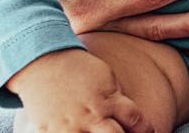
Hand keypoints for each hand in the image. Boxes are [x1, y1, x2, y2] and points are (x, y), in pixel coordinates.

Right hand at [6, 49, 149, 132]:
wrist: (43, 62)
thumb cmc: (79, 69)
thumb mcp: (107, 78)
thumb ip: (118, 99)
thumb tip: (130, 119)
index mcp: (109, 101)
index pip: (135, 121)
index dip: (145, 130)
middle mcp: (91, 116)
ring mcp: (69, 127)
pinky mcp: (48, 132)